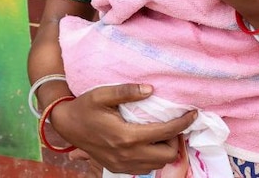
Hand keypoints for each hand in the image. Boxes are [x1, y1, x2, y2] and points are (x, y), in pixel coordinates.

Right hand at [50, 83, 195, 174]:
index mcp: (127, 136)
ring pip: (158, 164)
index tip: (193, 113)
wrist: (65, 124)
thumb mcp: (103, 94)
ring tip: (162, 133)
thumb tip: (151, 90)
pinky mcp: (117, 167)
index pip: (166, 133)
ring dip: (164, 150)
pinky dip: (152, 158)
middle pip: (168, 155)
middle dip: (176, 139)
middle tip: (173, 124)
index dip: (184, 123)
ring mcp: (122, 163)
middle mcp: (127, 154)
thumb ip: (127, 91)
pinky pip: (144, 168)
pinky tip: (149, 143)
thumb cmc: (85, 107)